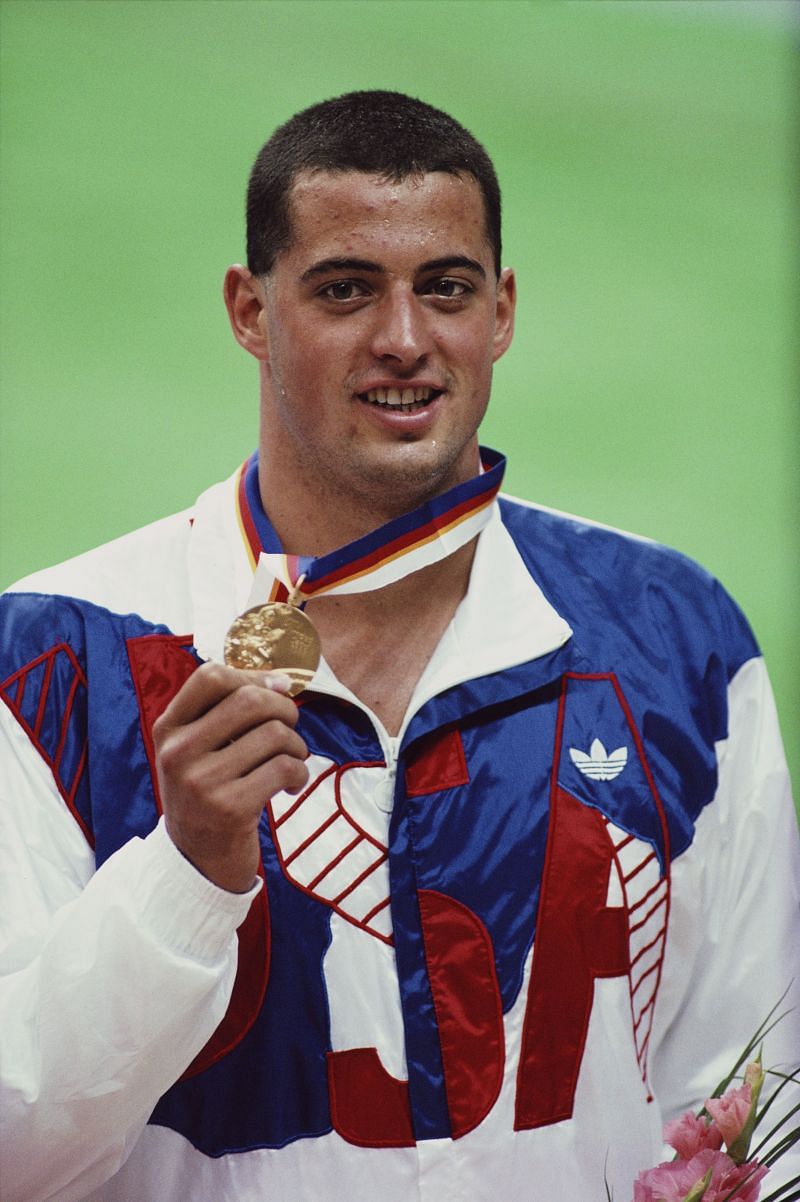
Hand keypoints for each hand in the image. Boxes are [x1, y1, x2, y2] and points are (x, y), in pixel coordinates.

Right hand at [152, 662, 308, 891]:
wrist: (197, 861)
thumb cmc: (208, 793)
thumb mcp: (199, 749)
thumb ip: (228, 712)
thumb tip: (282, 680)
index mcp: (169, 729)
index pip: (210, 676)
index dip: (252, 676)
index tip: (275, 691)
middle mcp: (178, 752)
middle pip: (250, 700)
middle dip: (284, 710)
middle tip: (289, 730)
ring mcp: (201, 781)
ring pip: (274, 734)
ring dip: (297, 747)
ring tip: (290, 763)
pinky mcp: (230, 808)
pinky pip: (284, 768)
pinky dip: (300, 774)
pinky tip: (290, 786)